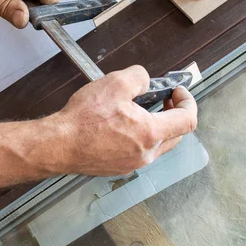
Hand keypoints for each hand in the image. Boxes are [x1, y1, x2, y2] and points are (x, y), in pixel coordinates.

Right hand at [51, 65, 197, 175]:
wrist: (58, 144)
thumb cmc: (83, 119)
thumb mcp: (115, 83)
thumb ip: (139, 77)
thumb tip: (146, 81)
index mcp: (151, 134)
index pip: (188, 120)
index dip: (188, 101)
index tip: (177, 91)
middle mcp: (146, 154)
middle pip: (177, 135)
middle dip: (174, 113)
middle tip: (163, 98)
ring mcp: (132, 164)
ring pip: (158, 145)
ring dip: (157, 126)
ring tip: (140, 109)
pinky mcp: (118, 168)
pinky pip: (139, 152)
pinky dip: (140, 136)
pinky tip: (123, 124)